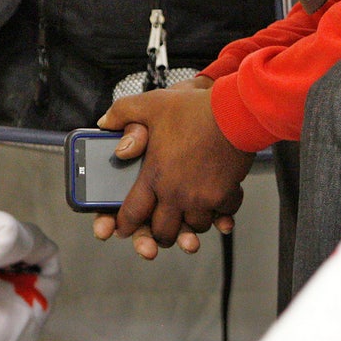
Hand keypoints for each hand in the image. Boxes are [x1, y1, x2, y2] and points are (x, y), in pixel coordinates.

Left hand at [91, 81, 252, 259]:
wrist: (236, 112)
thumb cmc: (195, 109)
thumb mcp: (151, 104)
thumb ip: (123, 113)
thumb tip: (104, 122)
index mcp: (154, 176)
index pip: (132, 213)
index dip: (126, 225)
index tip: (126, 229)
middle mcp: (176, 193)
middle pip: (164, 231)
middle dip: (160, 235)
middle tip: (161, 233)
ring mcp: (202, 197)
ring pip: (195, 226)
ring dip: (193, 224)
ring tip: (192, 217)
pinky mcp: (226, 195)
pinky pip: (222, 214)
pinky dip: (221, 213)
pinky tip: (219, 206)